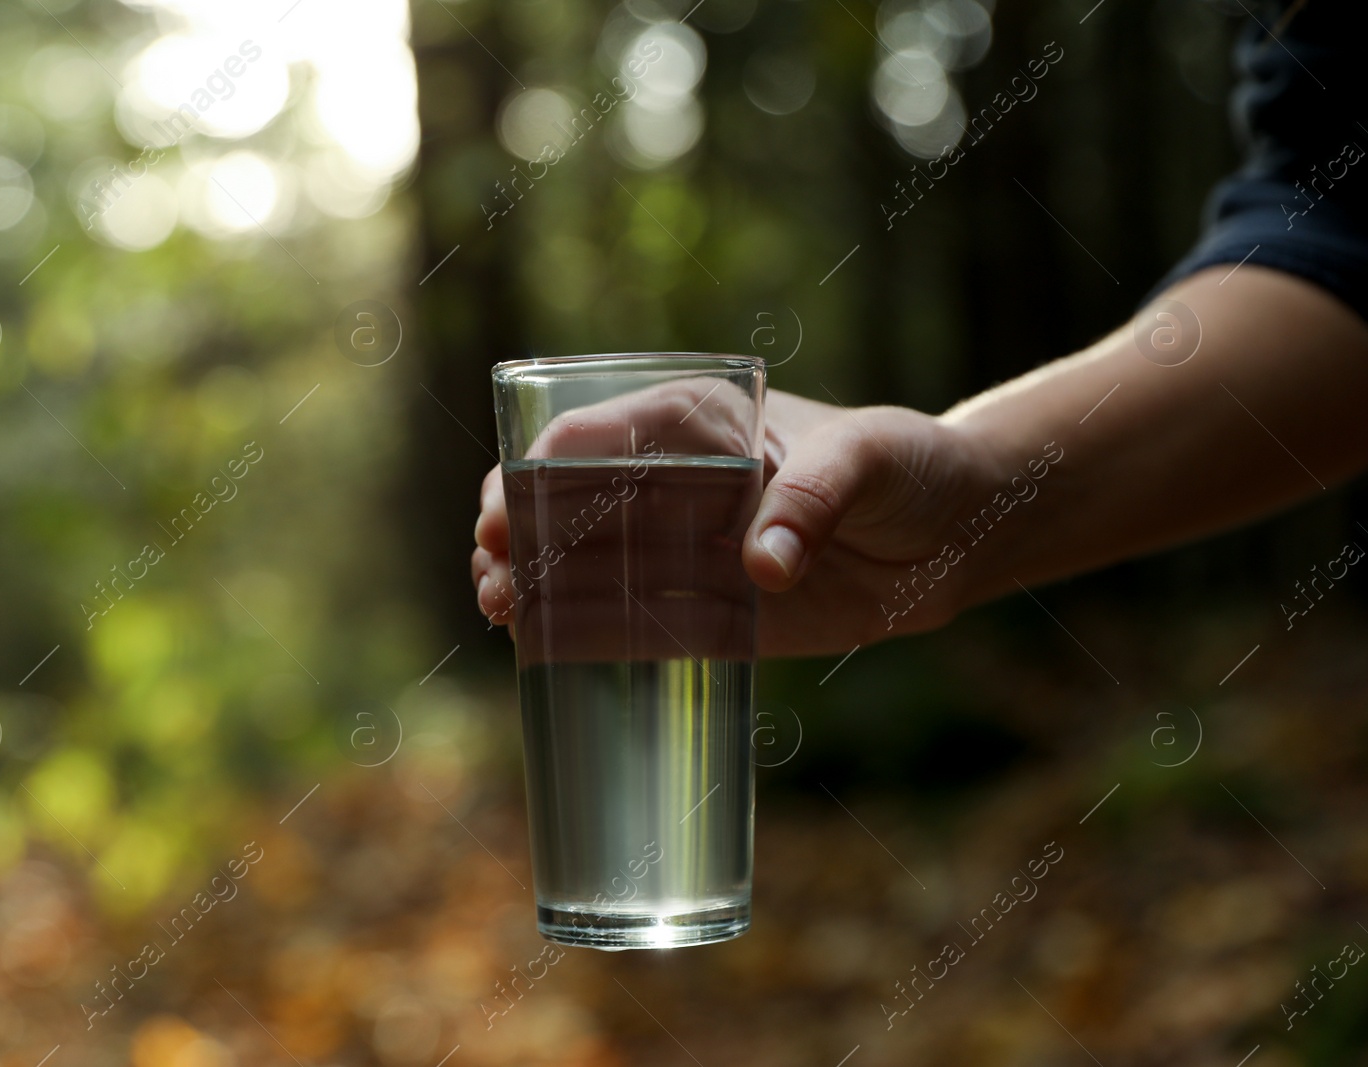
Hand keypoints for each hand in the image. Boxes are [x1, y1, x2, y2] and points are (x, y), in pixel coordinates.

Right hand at [474, 387, 1004, 657]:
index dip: (537, 471)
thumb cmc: (910, 466)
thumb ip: (815, 496)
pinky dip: (584, 635)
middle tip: (493, 572)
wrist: (957, 534)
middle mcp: (674, 484)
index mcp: (696, 422)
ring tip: (501, 612)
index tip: (506, 511)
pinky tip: (539, 648)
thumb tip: (762, 566)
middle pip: (568, 503)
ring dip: (535, 586)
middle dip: (517, 532)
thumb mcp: (869, 458)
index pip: (592, 436)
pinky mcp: (710, 612)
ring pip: (587, 568)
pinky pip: (634, 625)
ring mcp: (685, 550)